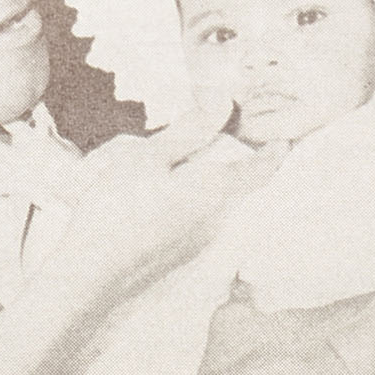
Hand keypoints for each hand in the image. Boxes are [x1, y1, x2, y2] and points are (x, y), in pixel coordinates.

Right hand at [34, 140, 273, 314]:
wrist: (90, 272)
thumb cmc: (116, 208)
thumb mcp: (149, 157)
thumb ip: (189, 130)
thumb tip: (224, 102)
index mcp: (212, 190)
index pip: (259, 170)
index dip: (275, 152)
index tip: (284, 139)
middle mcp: (215, 220)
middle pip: (237, 188)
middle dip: (237, 164)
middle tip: (226, 139)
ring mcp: (197, 242)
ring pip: (214, 206)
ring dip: (208, 185)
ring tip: (184, 164)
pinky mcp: (177, 255)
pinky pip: (195, 222)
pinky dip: (189, 203)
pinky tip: (160, 198)